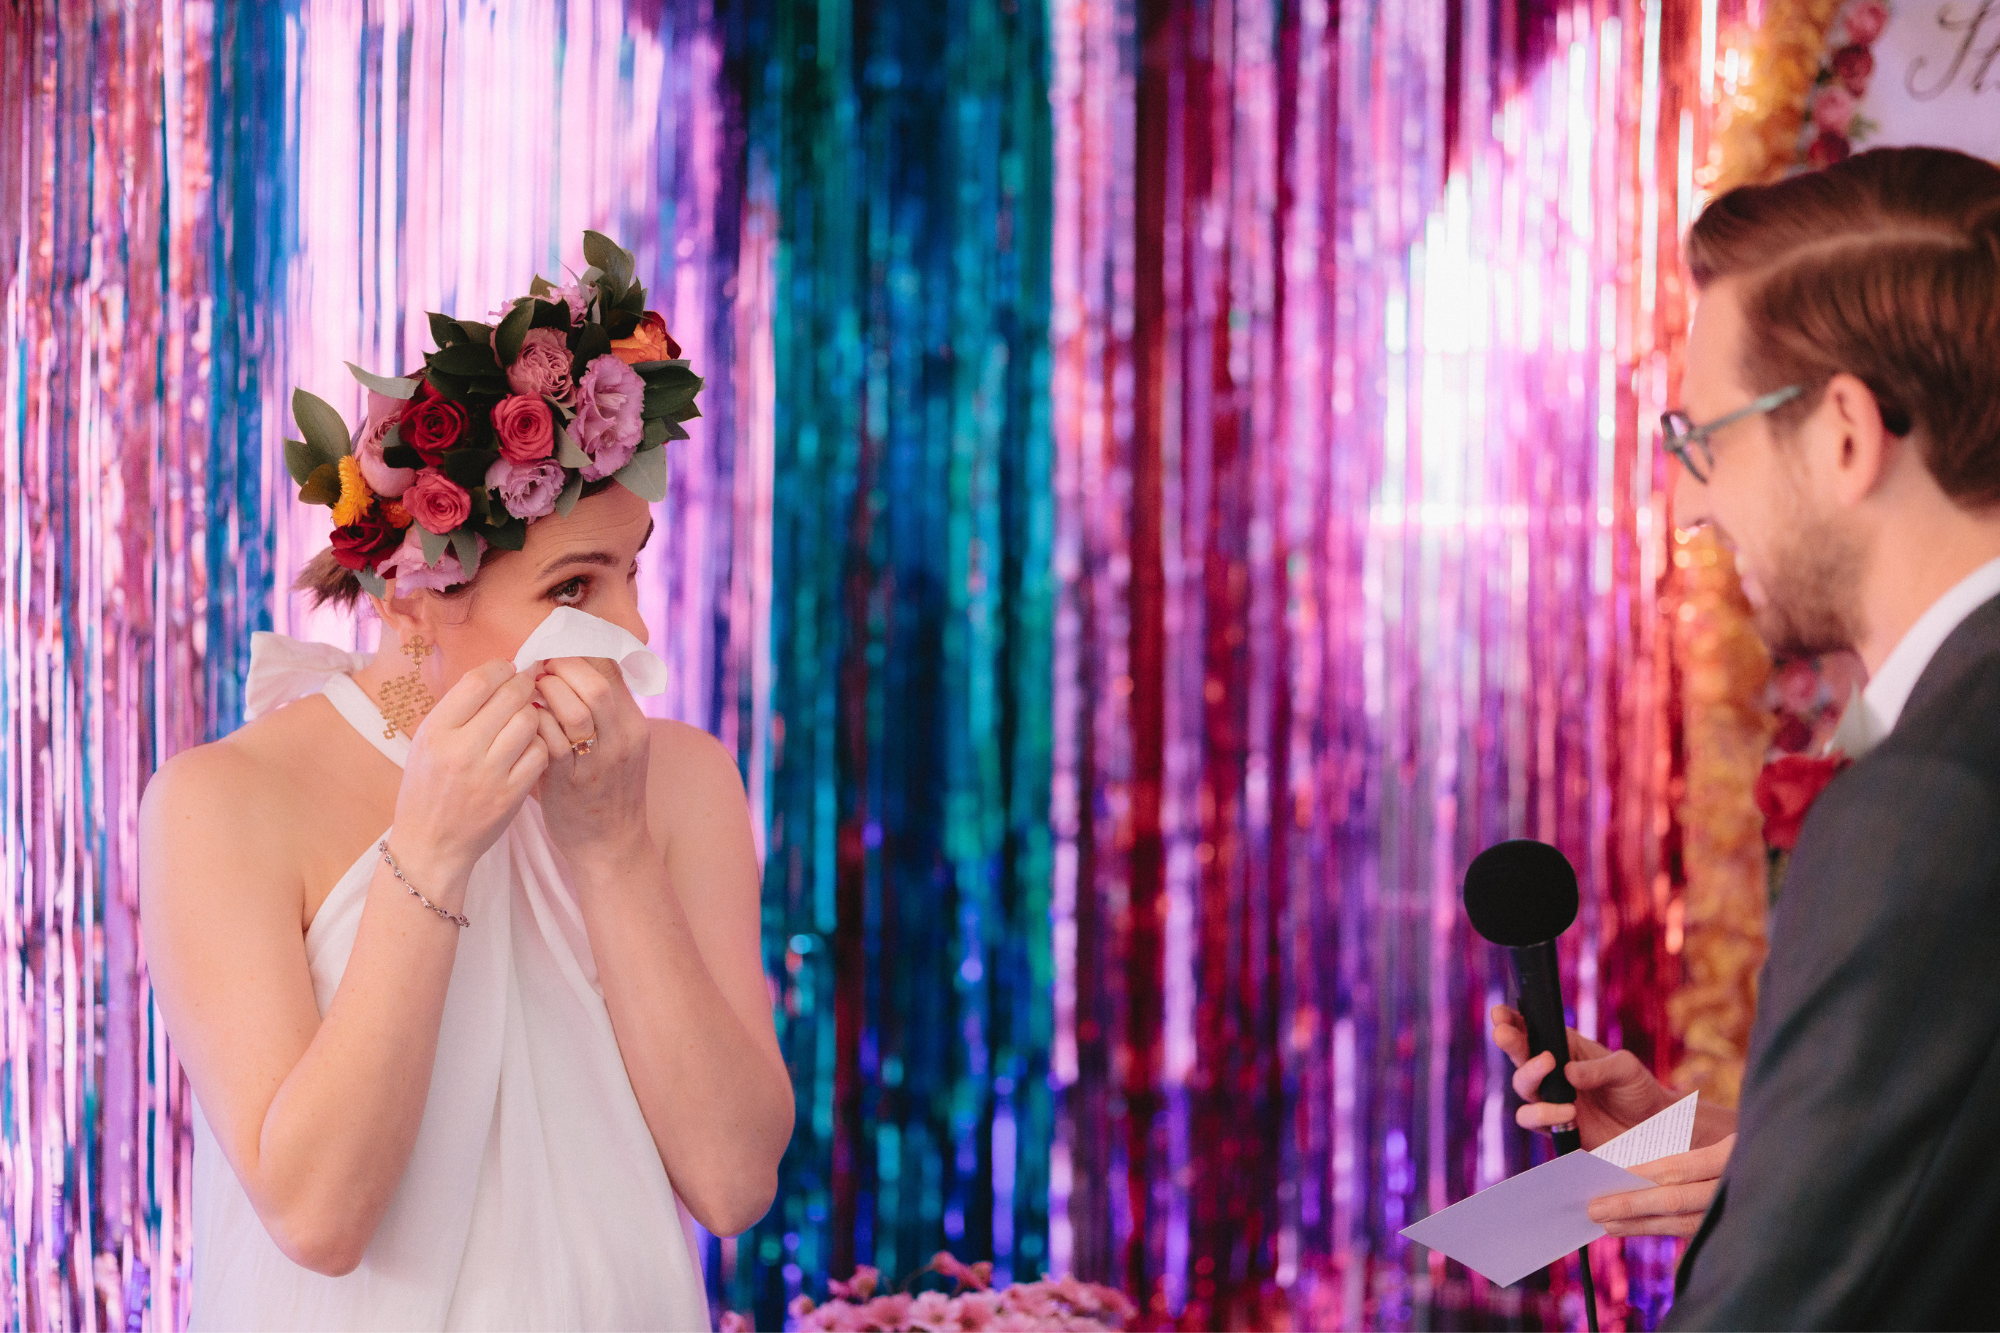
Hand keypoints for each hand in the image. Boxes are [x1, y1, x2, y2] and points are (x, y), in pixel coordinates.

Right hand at [394, 661, 548, 877]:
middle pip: (510, 696)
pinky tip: (530, 746)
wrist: (431, 844)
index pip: (478, 681)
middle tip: (527, 686)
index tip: (509, 668)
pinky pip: (541, 753)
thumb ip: (458, 709)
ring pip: (530, 721)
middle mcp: (461, 750)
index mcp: (436, 732)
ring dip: (533, 714)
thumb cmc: (428, 788)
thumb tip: (496, 673)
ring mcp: (489, 774)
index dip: (501, 667)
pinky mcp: (511, 795)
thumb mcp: (427, 742)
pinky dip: (540, 744)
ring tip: (526, 718)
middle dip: (524, 684)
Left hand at [530, 656, 652, 856]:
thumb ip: (599, 710)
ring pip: (575, 709)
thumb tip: (564, 665)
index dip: (579, 650)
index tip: (553, 649)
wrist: (611, 845)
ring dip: (545, 694)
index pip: (612, 668)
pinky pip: (551, 740)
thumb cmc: (605, 789)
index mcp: (633, 723)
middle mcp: (623, 738)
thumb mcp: (616, 745)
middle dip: (560, 668)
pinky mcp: (572, 781)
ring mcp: (599, 761)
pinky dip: (534, 723)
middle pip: (595, 683)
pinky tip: (524, 722)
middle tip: (538, 668)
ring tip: (531, 693)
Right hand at [1490, 1004, 1677, 1149]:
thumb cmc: (1638, 1090)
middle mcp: (1552, 1072)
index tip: (1499, 1014)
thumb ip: (1598, 1068)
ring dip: (1529, 1076)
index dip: (1511, 1020)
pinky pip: (1532, 1119)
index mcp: (1566, 1047)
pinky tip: (1570, 1112)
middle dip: (1508, 1040)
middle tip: (1504, 1034)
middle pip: (1518, 1054)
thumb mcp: (1627, 1069)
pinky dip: (1545, 1115)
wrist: (1653, 1130)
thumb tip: (1567, 1072)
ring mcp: (1551, 1099)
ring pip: (1522, 1086)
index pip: (1533, 1030)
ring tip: (1549, 1067)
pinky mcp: (1554, 1126)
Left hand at [1588, 1134, 1733, 1236]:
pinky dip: (1658, 1229)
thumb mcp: (1721, 1131)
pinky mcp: (1735, 1229)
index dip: (1642, 1174)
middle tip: (1593, 1209)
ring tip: (1606, 1223)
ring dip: (1640, 1224)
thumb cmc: (1745, 1138)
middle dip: (1631, 1206)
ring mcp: (1739, 1212)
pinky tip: (1631, 1228)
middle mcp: (1737, 1185)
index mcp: (1732, 1153)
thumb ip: (1684, 1145)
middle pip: (1676, 1200)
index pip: (1678, 1166)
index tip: (1607, 1175)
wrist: (1789, 1164)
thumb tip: (1627, 1162)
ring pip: (1681, 1222)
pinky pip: (1691, 1233)